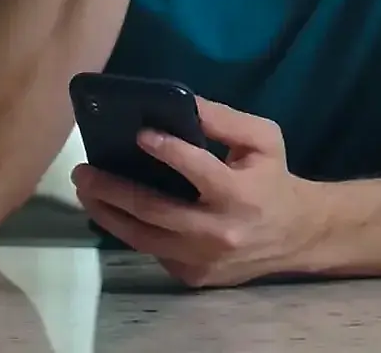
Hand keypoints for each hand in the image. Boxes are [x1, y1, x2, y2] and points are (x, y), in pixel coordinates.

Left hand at [71, 98, 321, 288]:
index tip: (139, 134)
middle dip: (113, 189)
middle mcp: (218, 233)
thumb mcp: (263, 140)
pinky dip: (131, 230)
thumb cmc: (273, 180)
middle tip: (84, 171)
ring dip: (108, 214)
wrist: (296, 236)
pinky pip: (153, 251)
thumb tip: (182, 102)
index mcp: (239, 195)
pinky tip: (115, 210)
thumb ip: (225, 120)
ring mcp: (203, 261)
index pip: (198, 170)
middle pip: (155, 211)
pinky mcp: (193, 277)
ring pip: (143, 239)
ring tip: (87, 191)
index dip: (167, 150)